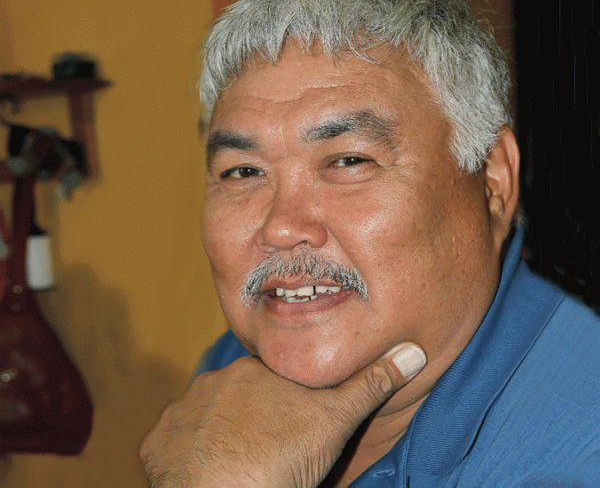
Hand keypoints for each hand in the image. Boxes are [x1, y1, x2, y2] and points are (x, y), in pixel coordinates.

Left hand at [140, 343, 425, 487]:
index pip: (270, 380)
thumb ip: (371, 384)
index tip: (290, 428)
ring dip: (218, 436)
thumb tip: (414, 350)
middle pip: (236, 397)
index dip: (283, 404)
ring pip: (204, 419)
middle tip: (266, 450)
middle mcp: (212, 383)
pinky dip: (187, 457)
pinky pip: (173, 444)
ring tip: (236, 466)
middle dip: (250, 418)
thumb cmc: (283, 456)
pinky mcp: (156, 445)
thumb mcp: (336, 419)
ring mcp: (180, 414)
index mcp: (254, 373)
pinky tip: (205, 475)